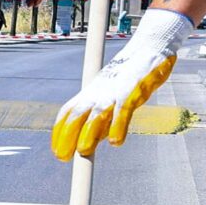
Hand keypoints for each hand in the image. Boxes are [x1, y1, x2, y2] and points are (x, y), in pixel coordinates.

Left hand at [52, 6, 193, 157]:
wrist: (148, 48)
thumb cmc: (127, 74)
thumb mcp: (110, 95)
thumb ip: (101, 117)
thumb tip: (93, 140)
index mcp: (90, 93)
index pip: (68, 112)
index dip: (60, 132)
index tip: (57, 151)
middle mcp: (98, 92)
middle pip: (77, 114)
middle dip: (67, 136)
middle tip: (62, 157)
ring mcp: (114, 91)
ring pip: (97, 113)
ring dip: (89, 133)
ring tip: (83, 151)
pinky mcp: (133, 90)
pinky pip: (124, 109)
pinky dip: (119, 125)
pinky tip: (116, 141)